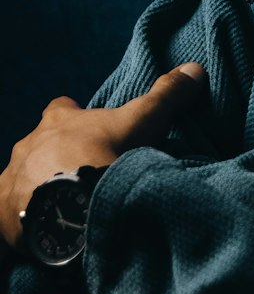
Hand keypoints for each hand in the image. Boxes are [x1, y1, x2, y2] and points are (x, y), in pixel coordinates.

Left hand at [0, 64, 205, 250]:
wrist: (71, 209)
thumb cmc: (104, 156)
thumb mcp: (142, 121)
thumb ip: (166, 94)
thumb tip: (195, 67)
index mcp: (59, 121)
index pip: (61, 108)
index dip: (74, 116)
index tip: (90, 129)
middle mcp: (29, 145)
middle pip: (41, 144)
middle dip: (57, 155)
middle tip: (83, 171)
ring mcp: (14, 178)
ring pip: (25, 177)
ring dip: (40, 186)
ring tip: (66, 204)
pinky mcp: (3, 210)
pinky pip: (10, 210)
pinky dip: (23, 216)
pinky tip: (42, 226)